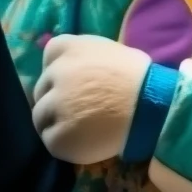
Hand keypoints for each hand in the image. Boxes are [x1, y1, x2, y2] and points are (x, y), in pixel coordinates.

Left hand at [32, 34, 149, 164]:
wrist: (151, 106)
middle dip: (55, 99)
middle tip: (78, 110)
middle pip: (42, 90)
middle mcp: (56, 73)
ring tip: (81, 129)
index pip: (49, 56)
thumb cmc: (138, 78)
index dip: (58, 72)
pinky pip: (51, 141)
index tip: (72, 83)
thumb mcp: (109, 51)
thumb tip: (75, 69)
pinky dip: (64, 144)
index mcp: (69, 48)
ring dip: (55, 123)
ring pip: (41, 117)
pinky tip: (84, 141)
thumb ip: (84, 57)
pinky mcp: (59, 135)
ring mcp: (55, 105)